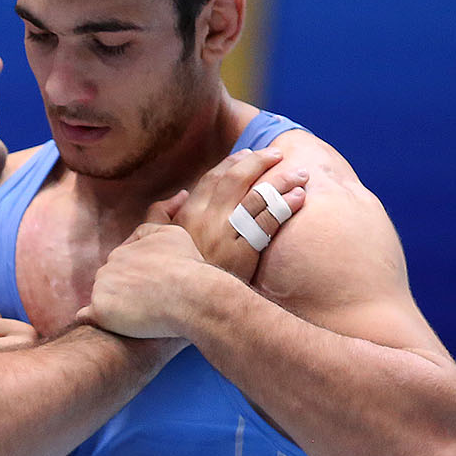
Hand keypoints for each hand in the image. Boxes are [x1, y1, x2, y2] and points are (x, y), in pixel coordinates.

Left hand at [75, 222, 208, 338]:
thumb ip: (164, 216)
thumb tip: (180, 193)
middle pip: (111, 279)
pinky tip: (109, 324)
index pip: (124, 263)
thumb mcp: (177, 233)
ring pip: (102, 296)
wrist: (193, 296)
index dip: (139, 277)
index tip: (154, 288)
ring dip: (114, 305)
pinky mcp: (101, 310)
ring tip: (142, 316)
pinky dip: (95, 319)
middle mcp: (110, 264)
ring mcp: (103, 287)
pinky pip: (88, 316)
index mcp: (126, 249)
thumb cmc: (190, 268)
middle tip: (150, 304)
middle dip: (126, 290)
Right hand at [159, 147, 306, 281]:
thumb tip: (180, 194)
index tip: (249, 154)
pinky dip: (285, 206)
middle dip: (259, 162)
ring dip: (282, 181)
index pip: (213, 178)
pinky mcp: (244, 252)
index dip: (232, 163)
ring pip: (258, 197)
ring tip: (301, 174)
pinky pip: (268, 222)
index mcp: (188, 214)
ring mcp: (227, 235)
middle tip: (277, 154)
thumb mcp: (154, 241)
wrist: (185, 302)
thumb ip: (160, 215)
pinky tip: (299, 197)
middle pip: (237, 180)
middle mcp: (208, 219)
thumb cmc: (171, 272)